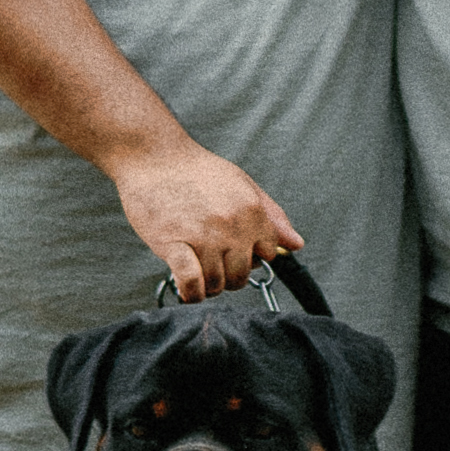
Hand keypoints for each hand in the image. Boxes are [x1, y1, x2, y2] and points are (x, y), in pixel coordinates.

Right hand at [116, 139, 303, 299]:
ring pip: (217, 283)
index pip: (267, 254)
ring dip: (208, 286)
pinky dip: (191, 293)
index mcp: (252, 210)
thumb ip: (271, 216)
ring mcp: (203, 236)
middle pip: (241, 275)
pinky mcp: (174, 244)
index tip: (235, 253)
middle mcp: (232, 225)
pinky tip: (187, 290)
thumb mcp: (241, 184)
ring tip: (197, 272)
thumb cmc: (195, 170)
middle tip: (213, 265)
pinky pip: (191, 282)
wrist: (153, 157)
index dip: (252, 257)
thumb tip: (295, 244)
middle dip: (229, 276)